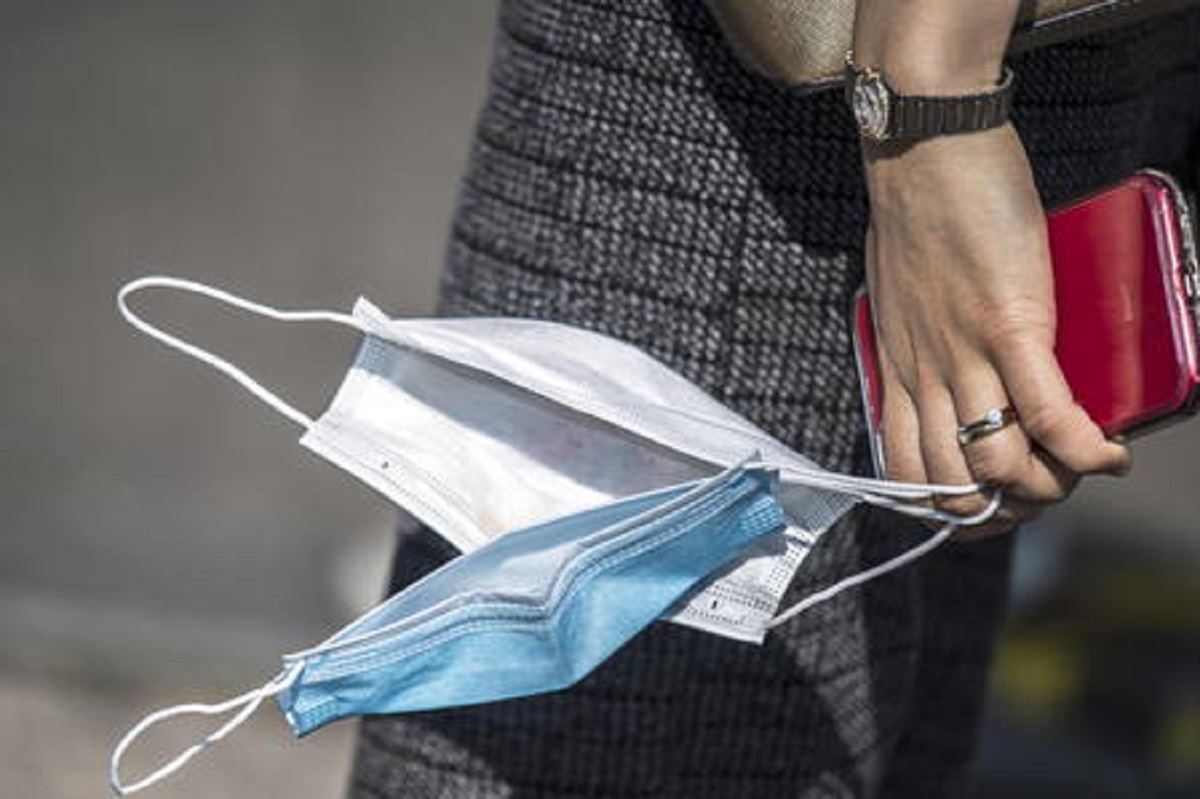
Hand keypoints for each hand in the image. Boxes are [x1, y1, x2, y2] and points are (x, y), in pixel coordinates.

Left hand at [862, 122, 1131, 536]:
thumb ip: (916, 337)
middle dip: (1004, 511)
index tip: (986, 504)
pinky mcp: (1010, 324)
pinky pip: (1049, 412)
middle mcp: (924, 374)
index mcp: (896, 369)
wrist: (925, 147)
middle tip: (1043, 495)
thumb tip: (946, 364)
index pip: (907, 471)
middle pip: (955, 484)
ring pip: (999, 464)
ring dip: (1048, 487)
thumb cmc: (914, 212)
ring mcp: (964, 353)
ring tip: (1079, 470)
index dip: (947, 508)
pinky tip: (1108, 454)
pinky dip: (1085, 448)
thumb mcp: (896, 295)